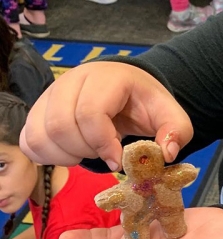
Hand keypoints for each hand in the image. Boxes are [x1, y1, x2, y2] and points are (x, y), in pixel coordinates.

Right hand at [20, 61, 192, 170]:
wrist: (125, 89)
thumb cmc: (145, 103)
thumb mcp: (170, 114)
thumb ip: (177, 131)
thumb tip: (167, 153)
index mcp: (107, 77)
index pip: (91, 112)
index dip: (103, 144)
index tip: (118, 161)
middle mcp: (72, 81)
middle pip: (61, 125)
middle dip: (85, 150)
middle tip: (105, 154)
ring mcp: (50, 94)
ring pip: (40, 135)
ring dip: (66, 155)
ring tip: (90, 152)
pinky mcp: (37, 111)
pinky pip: (29, 141)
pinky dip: (49, 156)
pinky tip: (73, 153)